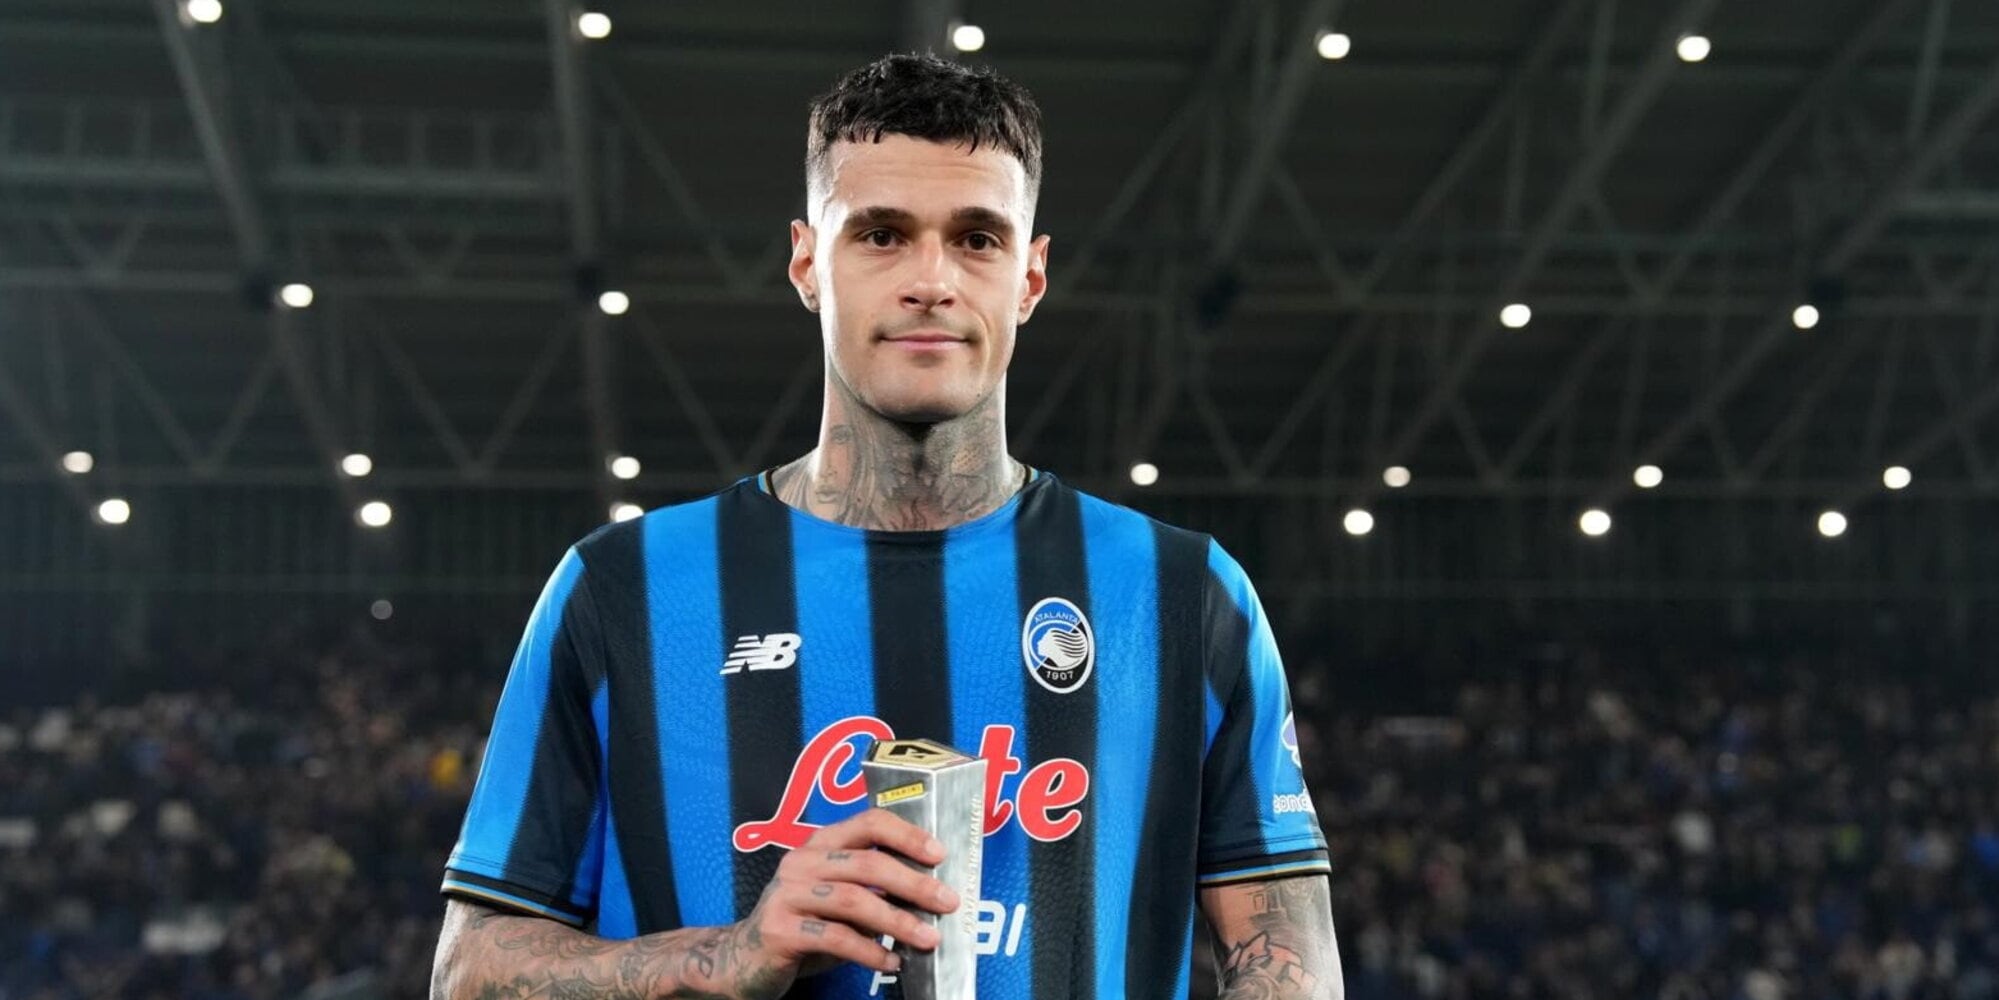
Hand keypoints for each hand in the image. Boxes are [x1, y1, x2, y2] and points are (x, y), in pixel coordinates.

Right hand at [736, 807, 962, 983]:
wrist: (745, 958)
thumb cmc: (806, 925)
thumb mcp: (838, 899)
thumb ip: (873, 889)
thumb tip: (931, 893)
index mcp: (820, 844)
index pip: (869, 823)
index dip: (907, 835)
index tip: (940, 855)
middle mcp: (801, 862)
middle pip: (867, 863)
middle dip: (914, 883)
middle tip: (947, 902)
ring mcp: (786, 895)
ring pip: (854, 900)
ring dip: (898, 921)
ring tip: (928, 938)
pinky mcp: (779, 930)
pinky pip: (835, 938)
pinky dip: (870, 951)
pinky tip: (893, 961)